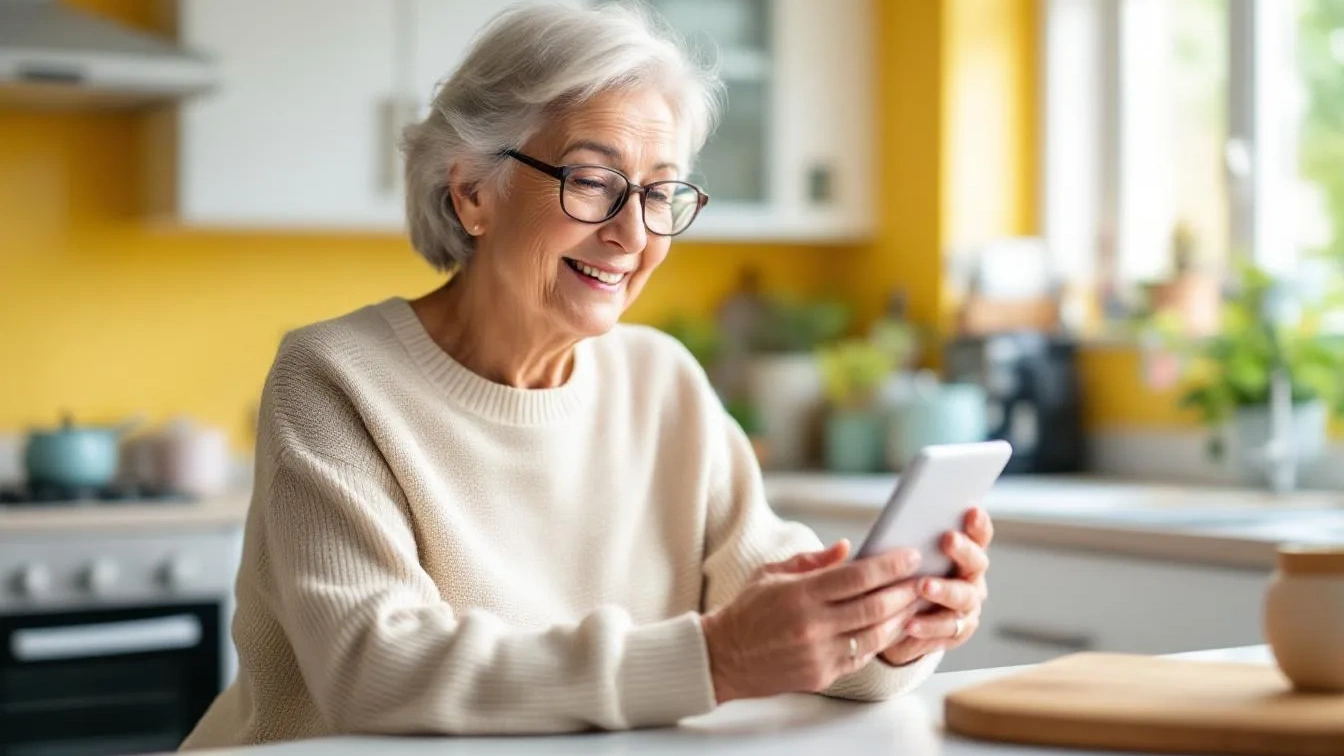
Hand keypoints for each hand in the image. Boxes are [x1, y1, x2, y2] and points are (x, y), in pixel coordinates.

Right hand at [701, 540, 922, 703]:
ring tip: (917, 602)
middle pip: (874, 606)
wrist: (723, 657)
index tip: (910, 555)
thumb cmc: (748, 610)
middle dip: (904, 590)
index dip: (889, 565)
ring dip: (902, 617)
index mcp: (799, 594)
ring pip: (875, 634)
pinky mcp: (823, 675)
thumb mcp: (771, 574)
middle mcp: (812, 625)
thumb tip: (848, 548)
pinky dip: (882, 640)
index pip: (856, 577)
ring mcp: (819, 653)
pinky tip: (894, 627)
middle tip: (923, 578)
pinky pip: (862, 655)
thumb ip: (811, 561)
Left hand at [879, 506, 992, 665]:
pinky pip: (946, 630)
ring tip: (923, 585)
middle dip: (963, 550)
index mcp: (965, 553)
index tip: (971, 510)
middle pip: (977, 563)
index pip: (980, 535)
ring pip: (964, 598)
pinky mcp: (956, 632)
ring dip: (945, 590)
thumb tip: (900, 519)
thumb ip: (910, 539)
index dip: (978, 523)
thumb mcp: (904, 554)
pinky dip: (928, 625)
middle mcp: (972, 578)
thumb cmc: (901, 575)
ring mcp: (968, 606)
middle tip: (948, 539)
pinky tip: (910, 622)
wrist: (894, 619)